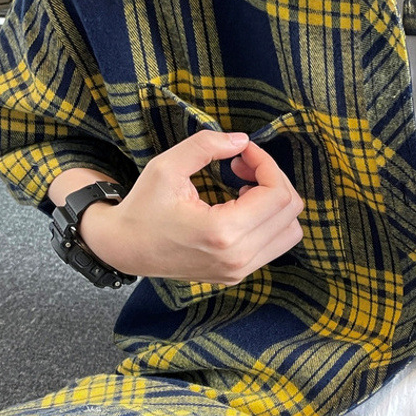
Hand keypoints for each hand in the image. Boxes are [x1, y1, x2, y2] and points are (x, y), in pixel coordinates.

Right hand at [78, 130, 304, 284]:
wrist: (124, 249)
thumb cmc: (143, 207)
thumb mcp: (167, 166)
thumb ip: (207, 145)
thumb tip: (243, 140)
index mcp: (222, 232)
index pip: (277, 194)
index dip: (267, 163)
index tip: (244, 151)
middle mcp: (238, 257)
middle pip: (291, 212)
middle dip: (274, 179)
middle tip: (243, 165)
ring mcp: (239, 270)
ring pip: (290, 232)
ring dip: (276, 203)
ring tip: (245, 188)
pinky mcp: (237, 275)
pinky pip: (274, 245)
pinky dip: (268, 221)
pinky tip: (241, 207)